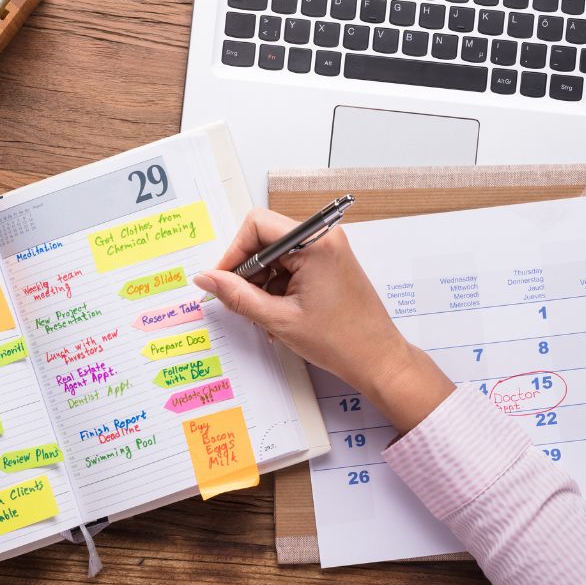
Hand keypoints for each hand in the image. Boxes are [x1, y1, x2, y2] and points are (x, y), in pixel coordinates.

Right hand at [193, 209, 454, 432]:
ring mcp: (329, 250)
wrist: (378, 359)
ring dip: (262, 282)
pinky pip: (291, 265)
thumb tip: (207, 278)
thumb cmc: (341, 341)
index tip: (224, 280)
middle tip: (241, 302)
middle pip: (265, 238)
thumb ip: (237, 296)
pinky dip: (278, 287)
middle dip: (248, 270)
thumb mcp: (279, 319)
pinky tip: (277, 314)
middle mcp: (324, 238)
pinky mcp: (330, 263)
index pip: (257, 225)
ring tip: (265, 315)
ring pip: (276, 254)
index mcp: (315, 243)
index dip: (234, 252)